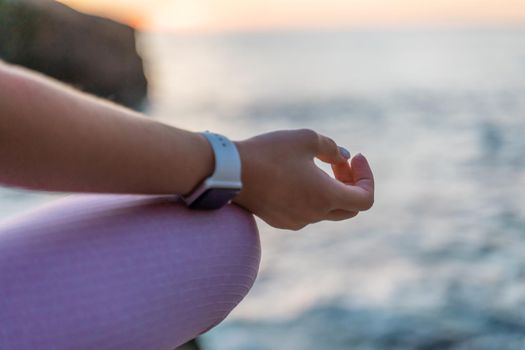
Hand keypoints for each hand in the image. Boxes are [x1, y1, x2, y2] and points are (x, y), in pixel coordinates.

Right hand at [233, 129, 374, 229]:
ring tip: (315, 165)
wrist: (229, 172)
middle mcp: (314, 215)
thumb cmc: (269, 153)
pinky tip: (296, 177)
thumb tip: (342, 157)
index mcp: (326, 197)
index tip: (356, 157)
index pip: (365, 199)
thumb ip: (332, 148)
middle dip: (351, 183)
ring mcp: (297, 221)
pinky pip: (307, 212)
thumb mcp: (306, 139)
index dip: (367, 177)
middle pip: (349, 207)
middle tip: (340, 161)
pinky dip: (312, 196)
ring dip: (330, 188)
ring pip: (327, 209)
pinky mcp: (281, 221)